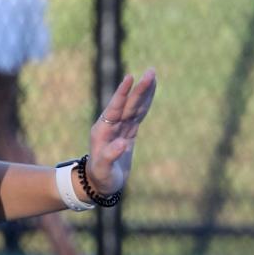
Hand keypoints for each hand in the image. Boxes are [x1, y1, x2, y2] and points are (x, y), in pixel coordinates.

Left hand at [87, 69, 157, 196]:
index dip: (122, 93)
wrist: (100, 183)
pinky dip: (145, 102)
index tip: (130, 77)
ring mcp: (120, 127)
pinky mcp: (128, 131)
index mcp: (102, 131)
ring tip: (153, 74)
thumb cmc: (100, 178)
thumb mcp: (103, 170)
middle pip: (128, 104)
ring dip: (144, 91)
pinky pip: (138, 114)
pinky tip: (151, 91)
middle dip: (139, 88)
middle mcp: (111, 125)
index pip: (115, 108)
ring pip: (134, 106)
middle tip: (151, 71)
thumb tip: (122, 143)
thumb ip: (109, 156)